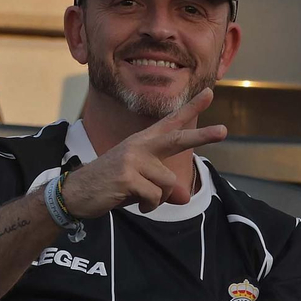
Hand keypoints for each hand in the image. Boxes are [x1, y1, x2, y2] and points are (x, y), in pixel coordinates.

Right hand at [59, 88, 226, 215]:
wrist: (76, 193)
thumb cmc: (111, 186)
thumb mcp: (141, 186)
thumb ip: (164, 188)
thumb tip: (186, 197)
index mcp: (143, 143)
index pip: (170, 122)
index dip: (191, 108)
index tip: (210, 93)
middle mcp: (139, 146)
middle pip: (176, 139)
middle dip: (202, 136)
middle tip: (224, 131)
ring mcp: (132, 159)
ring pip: (167, 183)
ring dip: (158, 199)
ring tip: (140, 199)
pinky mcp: (128, 176)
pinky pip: (155, 197)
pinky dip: (148, 207)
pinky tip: (133, 203)